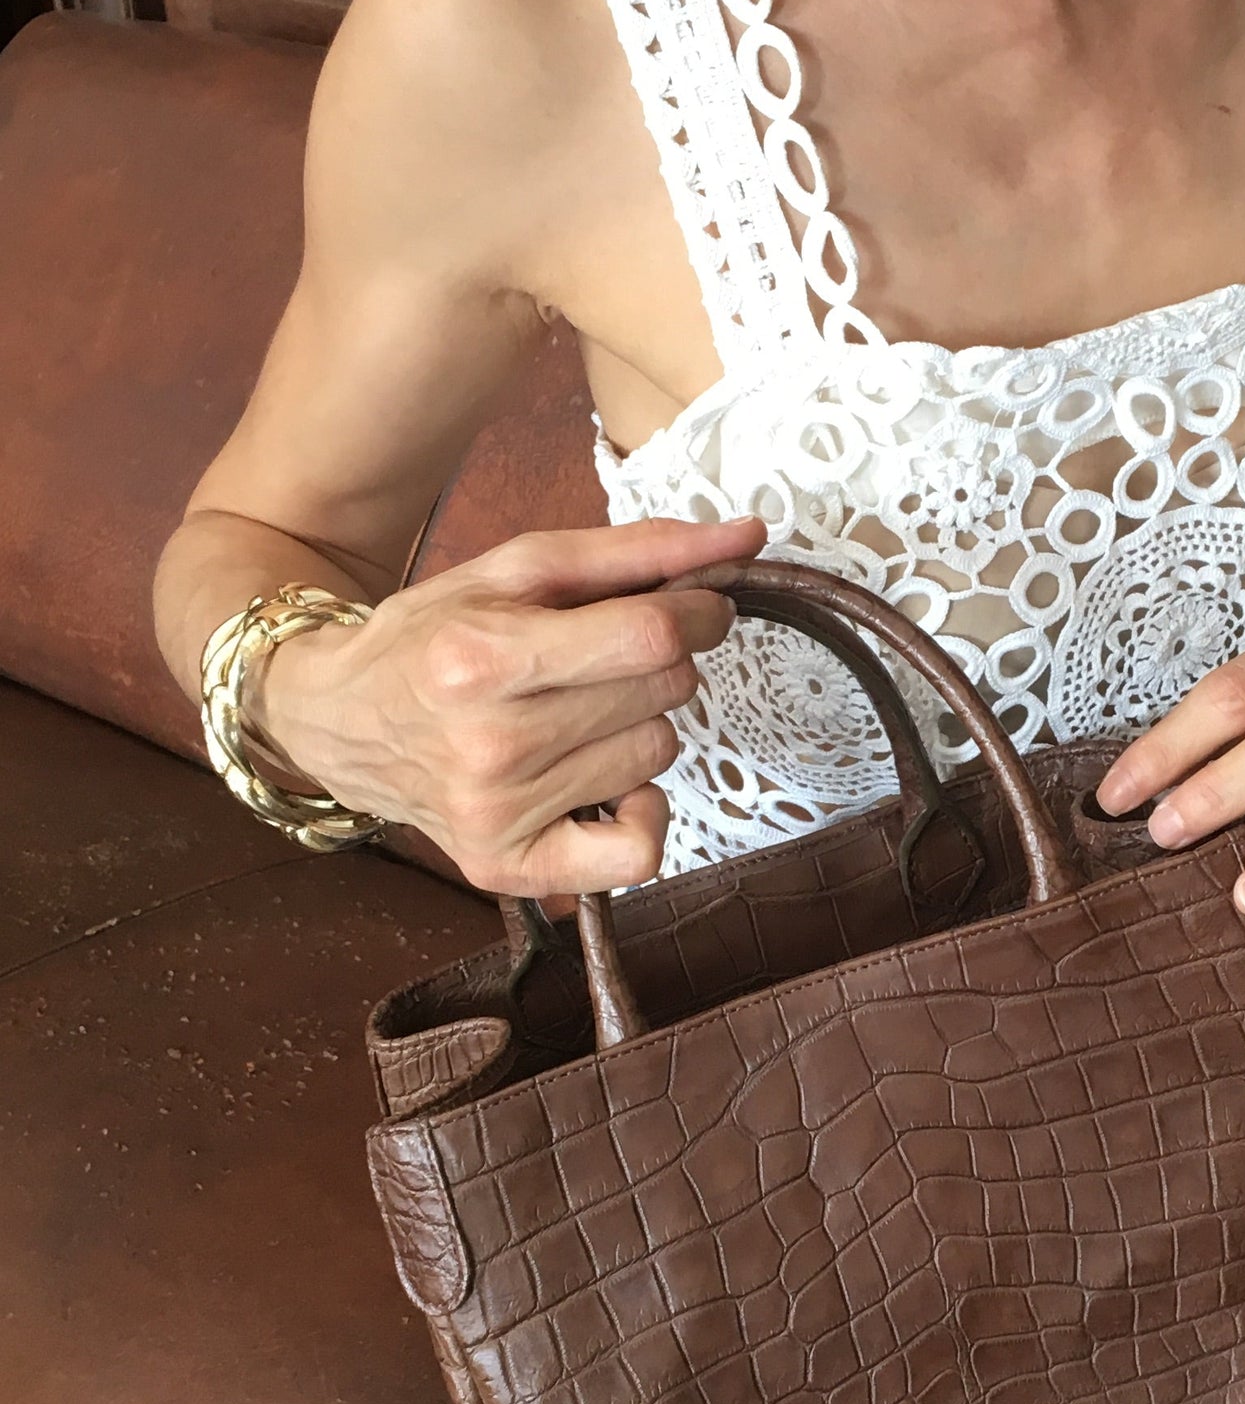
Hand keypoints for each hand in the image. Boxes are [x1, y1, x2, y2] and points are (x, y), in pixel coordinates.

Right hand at [256, 516, 764, 894]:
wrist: (338, 719)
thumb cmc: (433, 637)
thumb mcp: (517, 569)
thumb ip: (636, 552)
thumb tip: (747, 538)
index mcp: (483, 658)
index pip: (651, 637)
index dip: (699, 613)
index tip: (697, 606)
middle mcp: (489, 745)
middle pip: (662, 695)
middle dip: (660, 663)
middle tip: (607, 660)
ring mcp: (498, 814)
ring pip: (657, 756)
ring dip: (639, 726)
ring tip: (576, 714)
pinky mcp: (505, 865)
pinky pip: (640, 853)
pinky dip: (642, 812)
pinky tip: (603, 782)